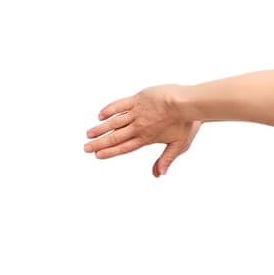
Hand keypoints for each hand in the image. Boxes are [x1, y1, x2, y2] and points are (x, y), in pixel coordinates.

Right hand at [84, 84, 202, 176]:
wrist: (186, 102)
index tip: (98, 155)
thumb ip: (166, 159)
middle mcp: (138, 127)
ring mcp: (136, 112)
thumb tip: (159, 175)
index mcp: (147, 138)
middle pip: (115, 137)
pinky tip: (100, 115)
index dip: (110, 152)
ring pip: (114, 122)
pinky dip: (109, 110)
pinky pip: (119, 105)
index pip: (124, 147)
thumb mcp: (179, 145)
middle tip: (86, 148)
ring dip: (100, 129)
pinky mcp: (137, 99)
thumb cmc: (186, 123)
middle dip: (99, 143)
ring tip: (88, 134)